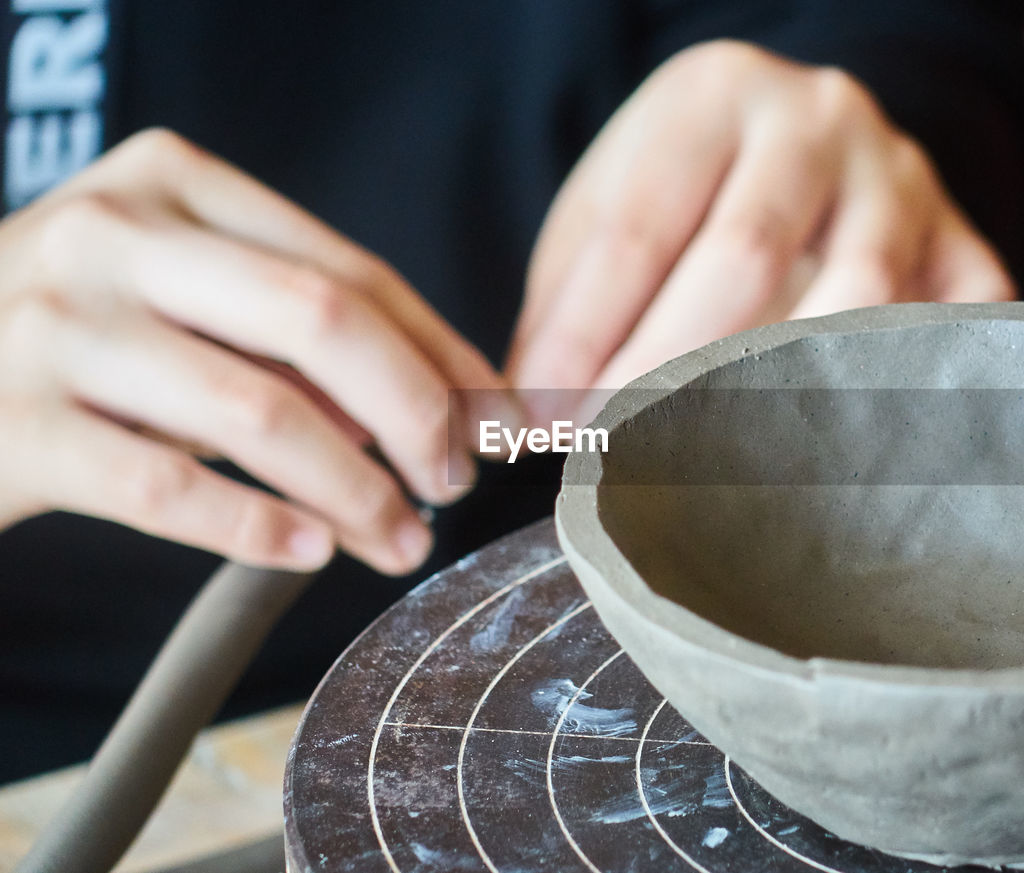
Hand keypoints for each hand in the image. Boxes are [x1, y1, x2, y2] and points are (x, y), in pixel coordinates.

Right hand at [0, 129, 513, 573]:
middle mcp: (115, 234)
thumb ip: (291, 333)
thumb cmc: (78, 331)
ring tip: (398, 538)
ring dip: (354, 490)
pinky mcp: (15, 423)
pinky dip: (257, 527)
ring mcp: (56, 323)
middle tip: (454, 480)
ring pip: (257, 411)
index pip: (351, 269)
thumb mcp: (181, 294)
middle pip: (321, 321)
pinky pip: (168, 487)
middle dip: (417, 412)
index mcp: (175, 182)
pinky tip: (310, 551)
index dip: (444, 352)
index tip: (499, 419)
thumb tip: (440, 404)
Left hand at [507, 40, 1013, 421]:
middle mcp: (818, 118)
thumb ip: (568, 303)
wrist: (803, 141)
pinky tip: (846, 442)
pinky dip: (904, 383)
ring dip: (776, 390)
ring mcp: (902, 178)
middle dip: (666, 371)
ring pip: (856, 294)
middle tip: (615, 450)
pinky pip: (952, 321)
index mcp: (711, 93)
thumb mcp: (612, 209)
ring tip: (711, 457)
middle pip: (745, 259)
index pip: (638, 228)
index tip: (542, 419)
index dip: (584, 335)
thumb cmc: (689, 189)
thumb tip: (529, 417)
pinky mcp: (960, 240)